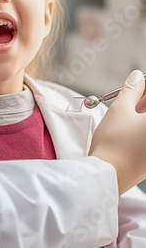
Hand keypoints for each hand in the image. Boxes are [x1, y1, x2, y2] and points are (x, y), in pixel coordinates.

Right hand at [89, 70, 145, 194]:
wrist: (108, 175)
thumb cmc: (114, 143)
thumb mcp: (120, 108)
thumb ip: (131, 89)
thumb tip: (137, 76)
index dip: (144, 88)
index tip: (136, 84)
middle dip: (142, 100)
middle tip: (130, 96)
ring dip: (140, 113)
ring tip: (126, 112)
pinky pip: (145, 135)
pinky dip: (140, 127)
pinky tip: (127, 126)